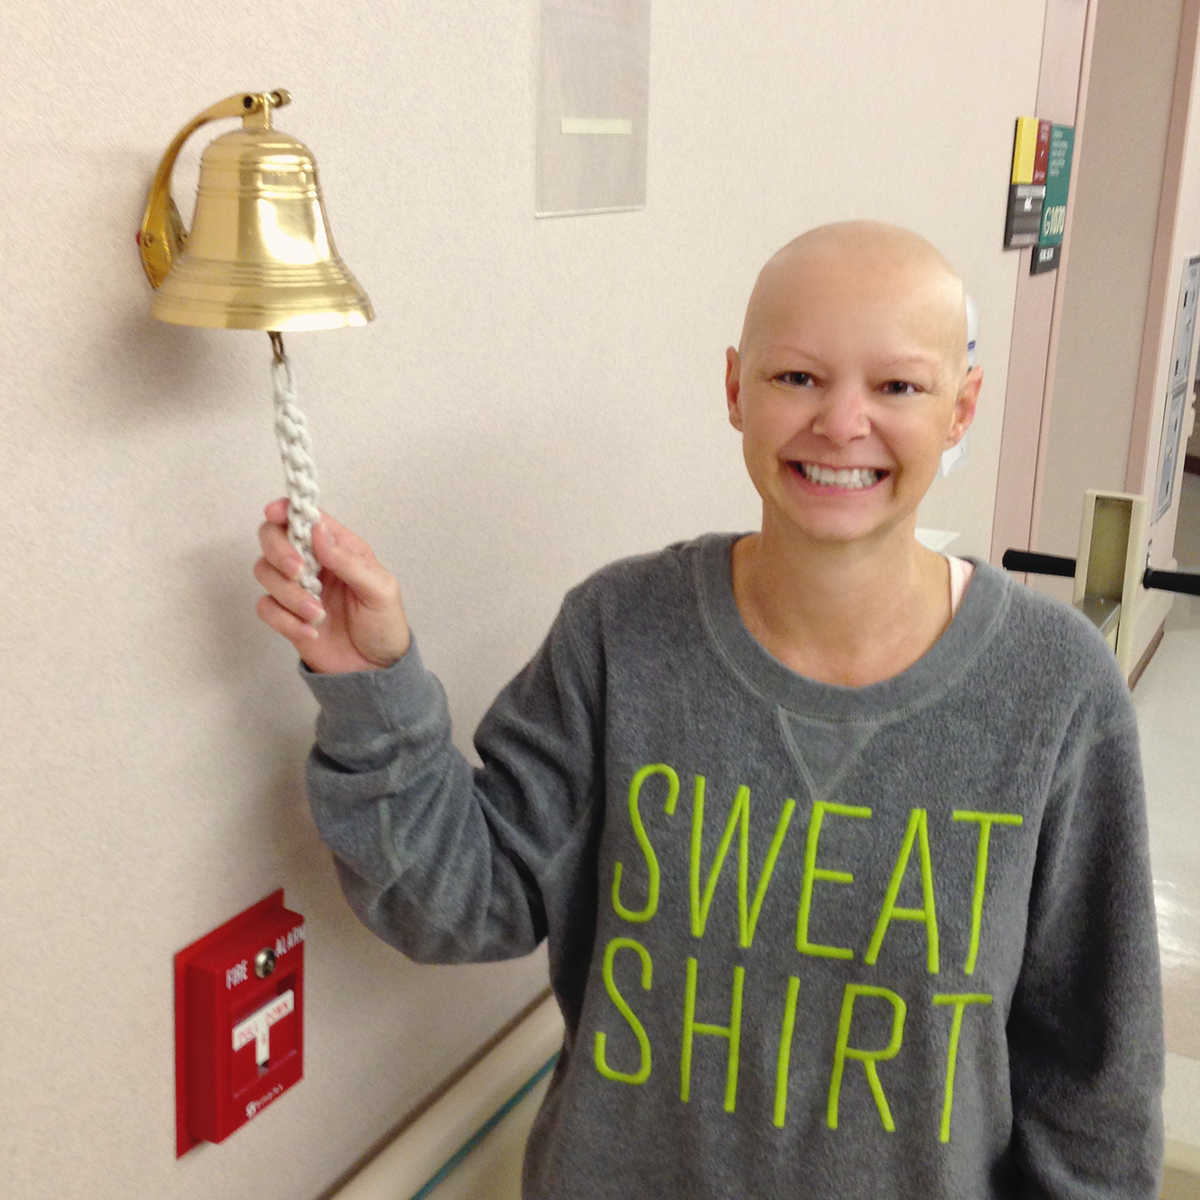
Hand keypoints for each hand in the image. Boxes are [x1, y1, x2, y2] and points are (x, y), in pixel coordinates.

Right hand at [254, 499, 411, 673]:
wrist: (376, 670)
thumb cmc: (384, 624)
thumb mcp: (380, 589)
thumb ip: (349, 561)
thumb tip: (318, 531)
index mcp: (338, 548)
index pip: (306, 518)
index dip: (286, 510)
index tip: (275, 513)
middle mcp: (313, 563)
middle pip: (272, 538)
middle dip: (280, 552)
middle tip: (300, 572)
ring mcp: (297, 589)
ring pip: (265, 573)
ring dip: (289, 594)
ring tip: (318, 614)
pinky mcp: (286, 616)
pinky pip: (266, 607)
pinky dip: (285, 620)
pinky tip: (311, 632)